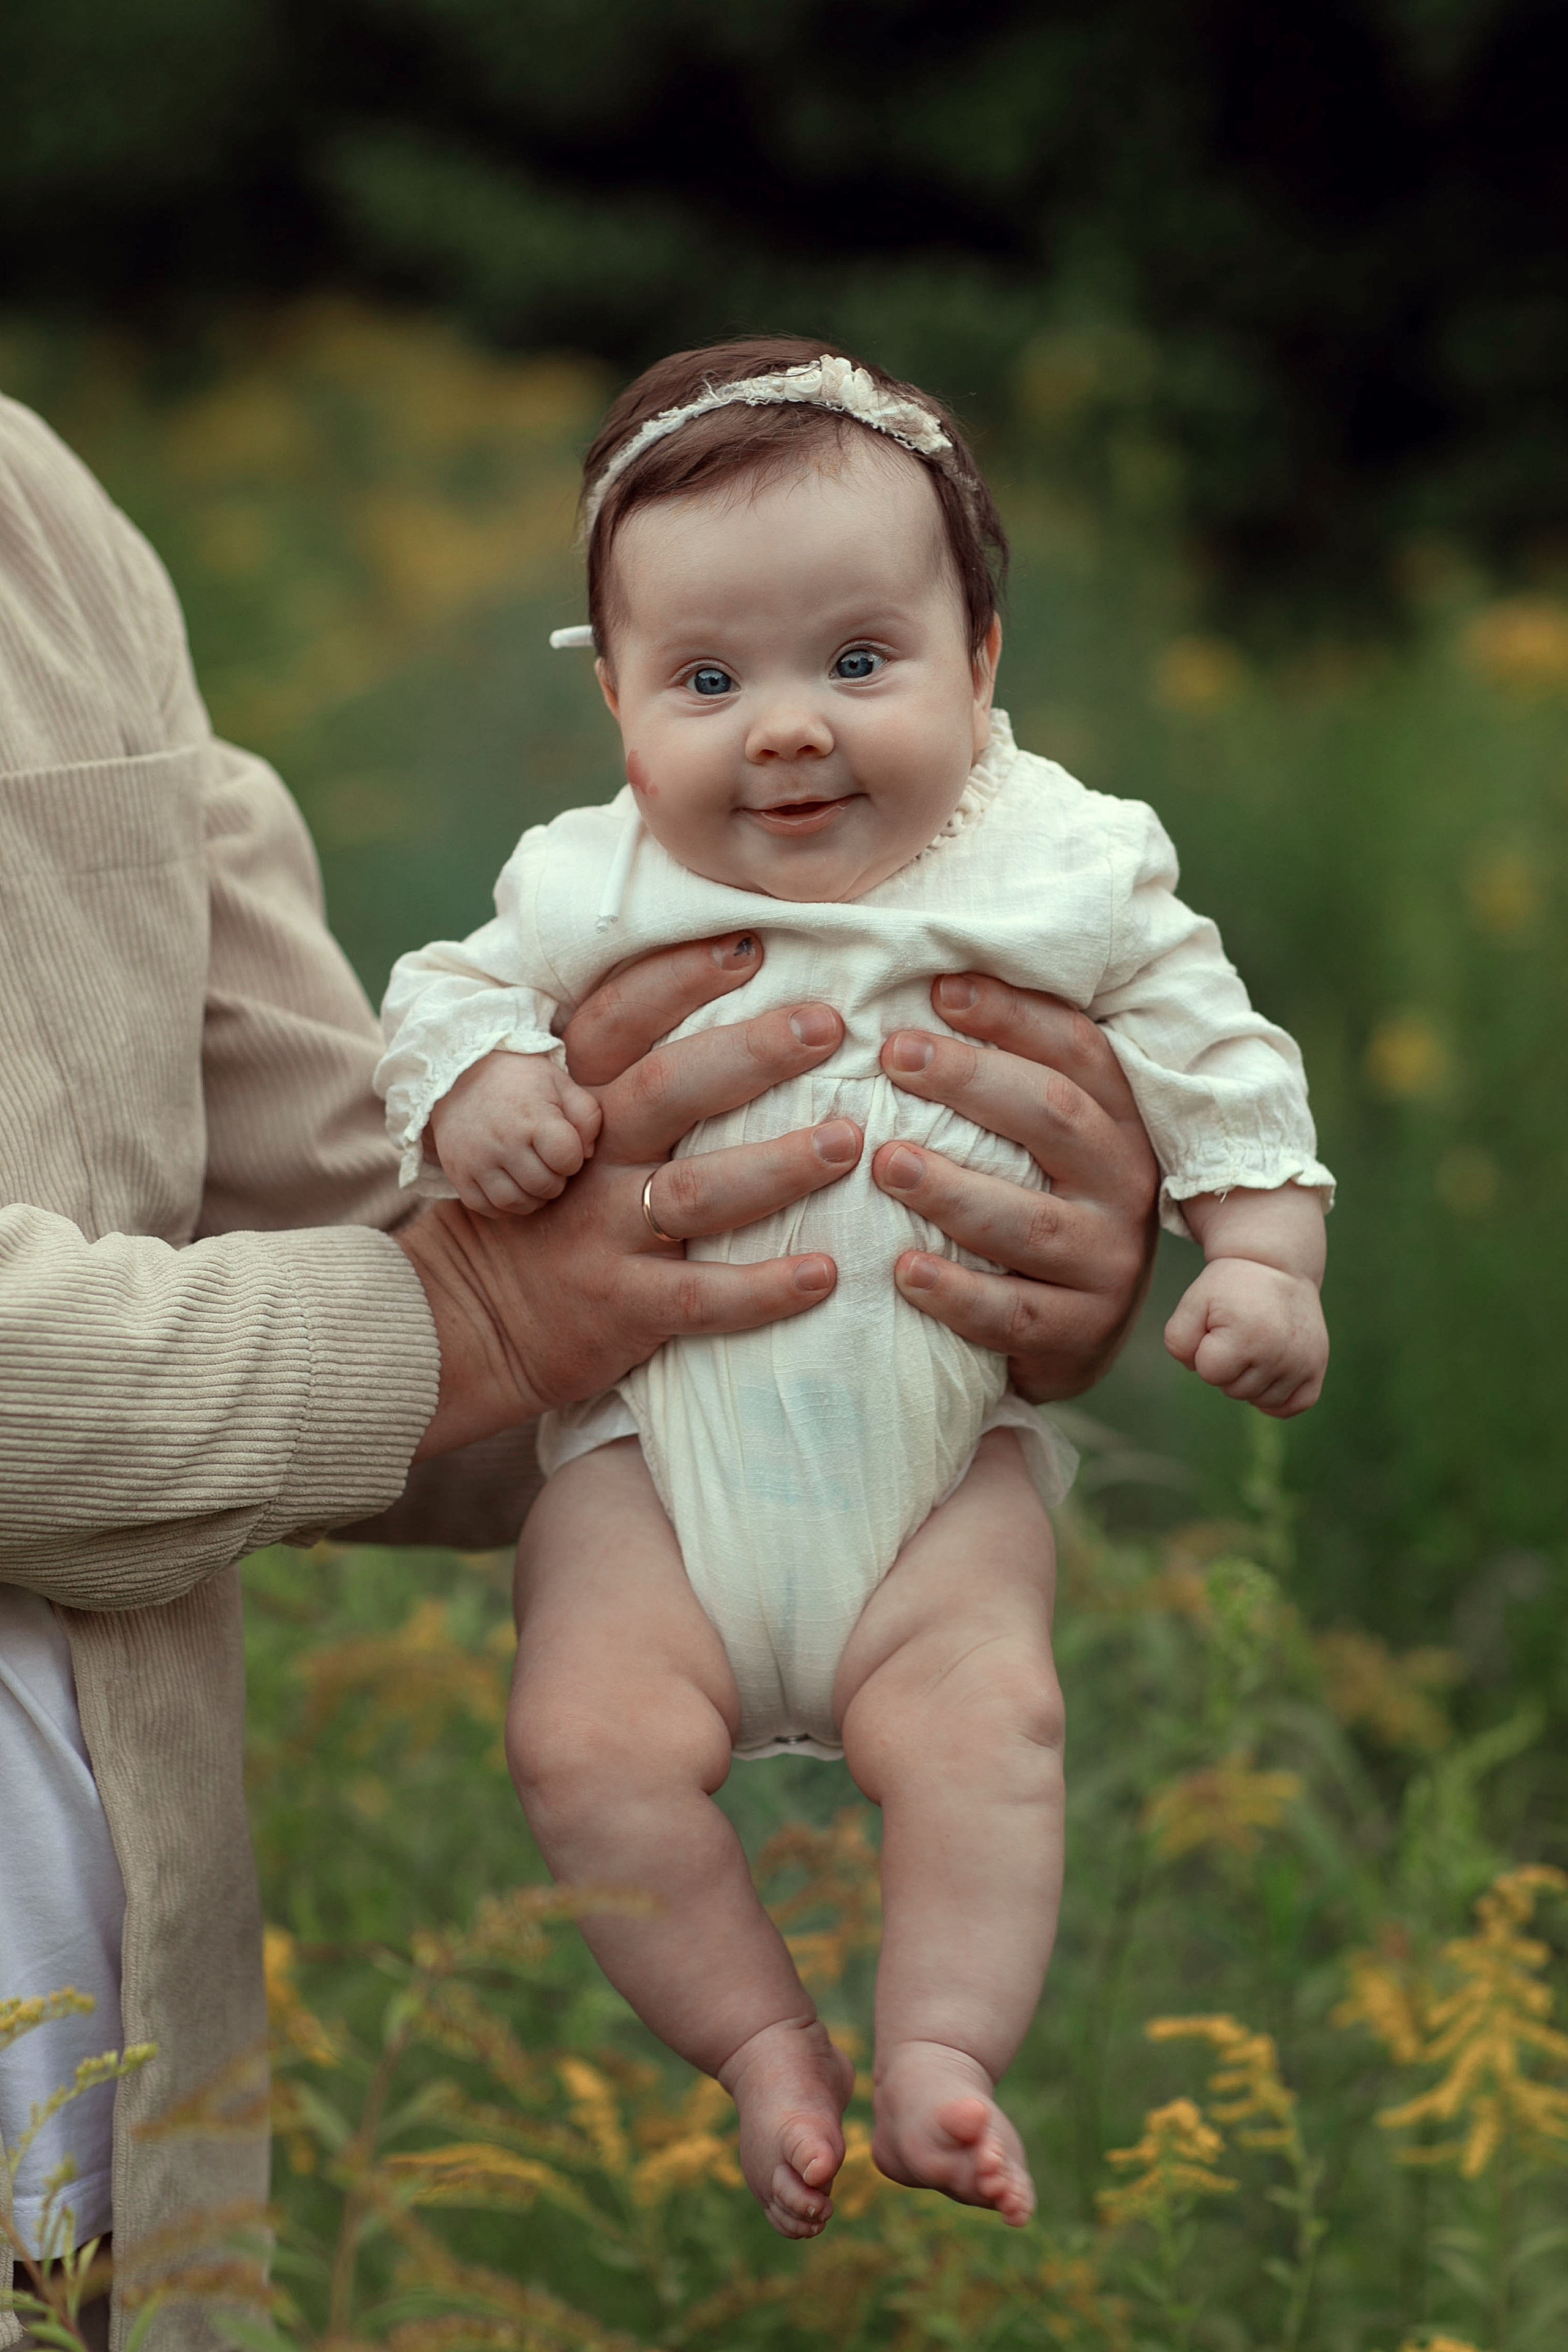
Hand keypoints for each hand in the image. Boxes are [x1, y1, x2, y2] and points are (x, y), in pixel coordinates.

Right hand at [398, 934, 863, 1455]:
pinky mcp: (625, 1307)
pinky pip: (700, 1296)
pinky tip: (824, 1273)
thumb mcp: (566, 1128)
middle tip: (827, 1026)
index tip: (749, 944)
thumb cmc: (555, 1208)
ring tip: (847, 1142)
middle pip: (667, 1090)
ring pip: (695, 1192)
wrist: (480, 1318)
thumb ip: (635, 1079)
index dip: (676, 979)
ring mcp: (604, 1233)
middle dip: (750, 1053)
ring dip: (777, 1166)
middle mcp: (590, 1159)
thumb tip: (749, 1013)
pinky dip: (763, 1289)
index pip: (618, 1022)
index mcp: (577, 1102)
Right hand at [429, 1050, 602, 1214]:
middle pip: (544, 1185)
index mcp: (532, 1117)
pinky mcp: (457, 1172)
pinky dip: (504, 1205)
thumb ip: (586, 1116)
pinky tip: (510, 1185)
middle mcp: (502, 1141)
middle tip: (548, 1164)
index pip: (567, 1159)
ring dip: (532, 1197)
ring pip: (516, 1202)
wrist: (460, 1075)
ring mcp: (476, 1159)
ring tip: (532, 1177)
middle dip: (555, 1179)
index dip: (572, 1158)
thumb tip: (588, 1155)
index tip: (562, 1147)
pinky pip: (486, 1207)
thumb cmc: (520, 1081)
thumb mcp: (560, 1083)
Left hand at [868, 974, 1159, 1401]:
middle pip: (1054, 1118)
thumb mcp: (1035, 1143)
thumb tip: (923, 980)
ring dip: (955, 1190)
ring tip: (887, 1163)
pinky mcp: (1079, 1334)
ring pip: (1033, 1222)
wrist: (1069, 1339)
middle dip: (973, 1080)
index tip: (938, 988)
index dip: (1013, 1014)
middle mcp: (1125, 1185)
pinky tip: (903, 1270)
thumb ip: (1002, 1078)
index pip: (1077, 1050)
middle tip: (894, 1056)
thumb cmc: (1031, 1207)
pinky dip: (958, 1293)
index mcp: (1118, 1122)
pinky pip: (1014, 1313)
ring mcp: (1108, 1264)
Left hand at [1164, 1257, 1327, 1417]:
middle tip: (1238, 1331)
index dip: (1206, 1350)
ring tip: (1255, 1343)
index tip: (1218, 1326)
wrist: (1277, 1266)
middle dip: (1227, 1365)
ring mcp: (1302, 1363)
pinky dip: (1278, 1397)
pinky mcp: (1317, 1367)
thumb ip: (1178, 1340)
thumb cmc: (1230, 1287)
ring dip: (1249, 1379)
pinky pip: (1294, 1405)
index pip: (1209, 1373)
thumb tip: (1198, 1370)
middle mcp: (1279, 1354)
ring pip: (1258, 1399)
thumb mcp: (1194, 1302)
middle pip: (1233, 1389)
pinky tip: (1269, 1373)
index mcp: (1247, 1337)